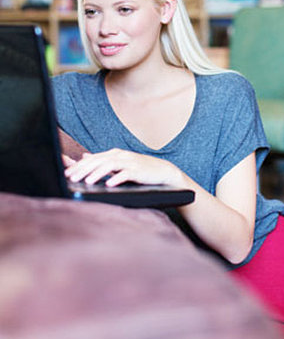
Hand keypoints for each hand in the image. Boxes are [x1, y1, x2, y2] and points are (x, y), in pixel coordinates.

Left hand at [64, 149, 181, 187]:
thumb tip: (84, 156)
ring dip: (97, 173)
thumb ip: (102, 160)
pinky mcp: (138, 170)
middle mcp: (120, 155)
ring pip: (110, 165)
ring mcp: (130, 162)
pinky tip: (109, 184)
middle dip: (84, 169)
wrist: (162, 171)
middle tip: (72, 177)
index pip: (93, 158)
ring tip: (87, 181)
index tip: (67, 173)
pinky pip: (126, 173)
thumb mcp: (119, 163)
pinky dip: (117, 178)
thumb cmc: (139, 169)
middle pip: (98, 160)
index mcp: (114, 154)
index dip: (79, 165)